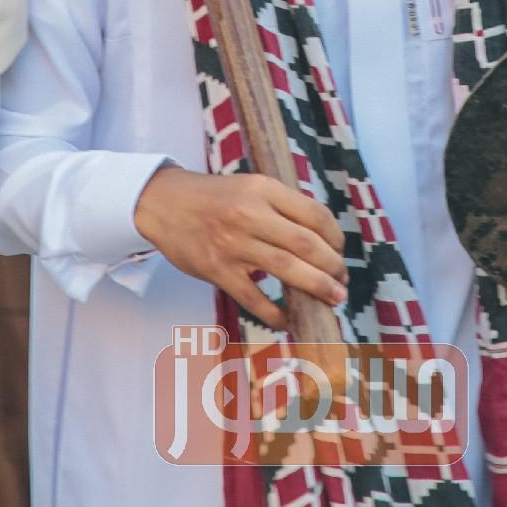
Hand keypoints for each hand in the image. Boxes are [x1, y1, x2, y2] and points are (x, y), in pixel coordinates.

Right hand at [134, 167, 346, 330]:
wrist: (163, 203)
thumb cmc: (213, 197)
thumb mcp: (250, 186)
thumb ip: (282, 206)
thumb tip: (322, 238)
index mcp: (263, 189)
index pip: (314, 214)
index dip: (336, 237)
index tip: (340, 251)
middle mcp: (250, 214)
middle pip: (306, 245)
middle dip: (333, 267)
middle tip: (343, 281)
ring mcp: (233, 244)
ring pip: (287, 270)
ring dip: (317, 288)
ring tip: (334, 298)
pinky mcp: (216, 270)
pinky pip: (253, 298)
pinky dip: (275, 312)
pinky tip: (288, 319)